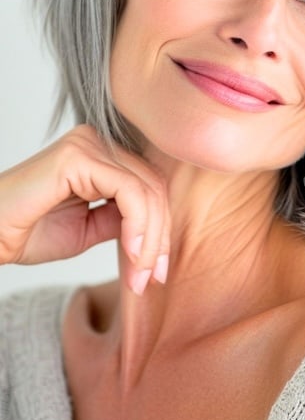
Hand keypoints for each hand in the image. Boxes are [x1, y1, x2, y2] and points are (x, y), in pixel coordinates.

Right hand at [0, 125, 169, 294]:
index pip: (149, 185)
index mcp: (100, 154)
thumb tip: (160, 232)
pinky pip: (128, 190)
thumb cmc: (27, 232)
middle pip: (152, 185)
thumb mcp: (91, 228)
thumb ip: (124, 220)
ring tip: (142, 274)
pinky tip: (133, 253)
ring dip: (151, 238)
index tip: (158, 271)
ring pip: (146, 189)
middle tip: (155, 277)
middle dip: (160, 236)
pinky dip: (138, 225)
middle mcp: (96, 142)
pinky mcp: (78, 156)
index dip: (161, 228)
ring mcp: (88, 144)